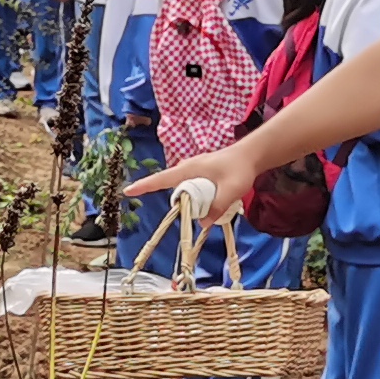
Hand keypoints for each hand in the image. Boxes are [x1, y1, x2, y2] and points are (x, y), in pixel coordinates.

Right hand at [129, 143, 255, 221]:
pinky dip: (200, 198)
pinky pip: (193, 189)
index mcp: (188, 169)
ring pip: (185, 191)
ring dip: (195, 201)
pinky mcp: (201, 175)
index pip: (161, 179)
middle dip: (183, 204)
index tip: (128, 191)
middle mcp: (187, 169)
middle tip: (207, 207)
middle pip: (174, 190)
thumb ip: (217, 207)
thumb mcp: (231, 190)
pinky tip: (217, 198)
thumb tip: (202, 223)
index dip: (144, 186)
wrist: (251, 156)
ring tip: (219, 200)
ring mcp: (193, 172)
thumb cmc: (239, 169)